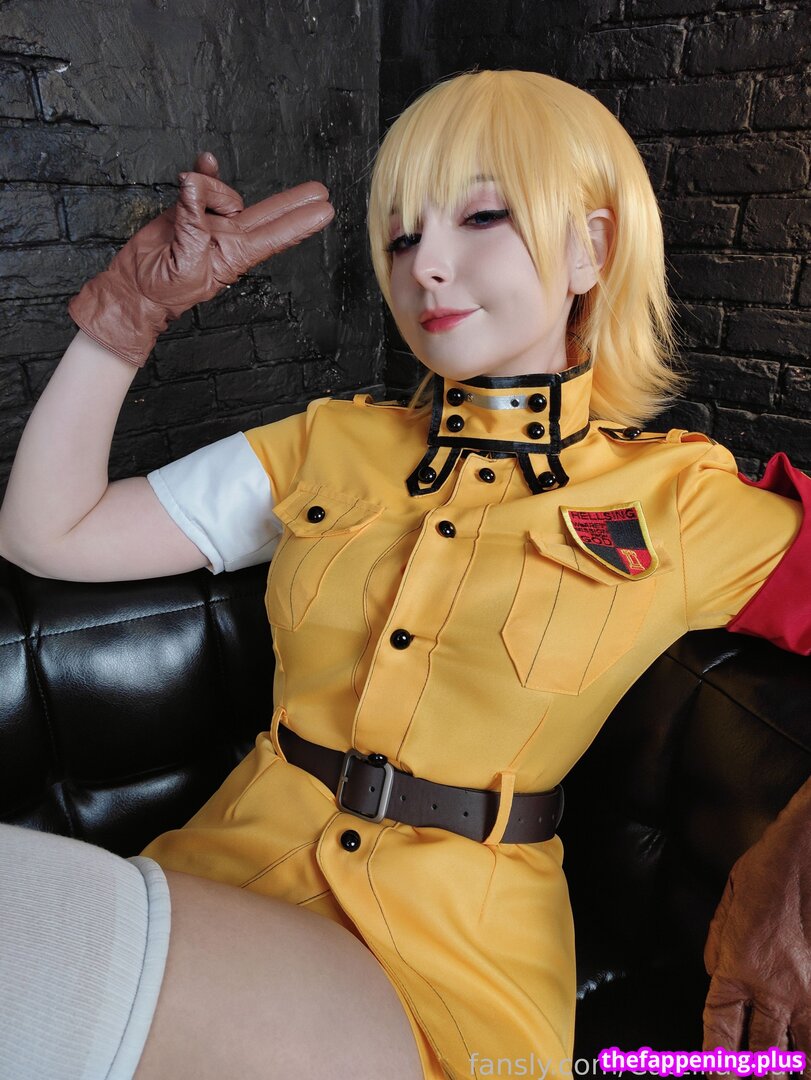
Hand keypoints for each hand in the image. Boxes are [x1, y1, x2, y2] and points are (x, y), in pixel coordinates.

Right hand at [68, 152, 333, 366]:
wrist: (136, 286)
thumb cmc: (165, 288)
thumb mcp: (184, 258)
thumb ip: (192, 221)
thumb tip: (192, 186)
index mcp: (235, 255)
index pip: (275, 236)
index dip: (300, 223)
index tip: (324, 213)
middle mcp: (228, 237)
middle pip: (267, 215)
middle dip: (292, 203)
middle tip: (319, 191)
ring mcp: (211, 222)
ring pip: (224, 193)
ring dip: (209, 185)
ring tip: (189, 188)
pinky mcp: (189, 211)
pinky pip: (201, 185)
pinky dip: (203, 173)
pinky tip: (205, 161)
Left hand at [703, 777, 810, 1076]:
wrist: (809, 850)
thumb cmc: (768, 870)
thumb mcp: (726, 903)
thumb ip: (718, 946)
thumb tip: (717, 976)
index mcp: (739, 967)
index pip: (720, 1029)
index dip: (716, 1060)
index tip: (715, 1075)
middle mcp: (776, 988)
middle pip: (765, 1054)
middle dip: (758, 1076)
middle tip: (752, 1079)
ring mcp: (810, 991)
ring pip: (806, 1055)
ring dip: (796, 1070)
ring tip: (790, 1076)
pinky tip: (810, 1052)